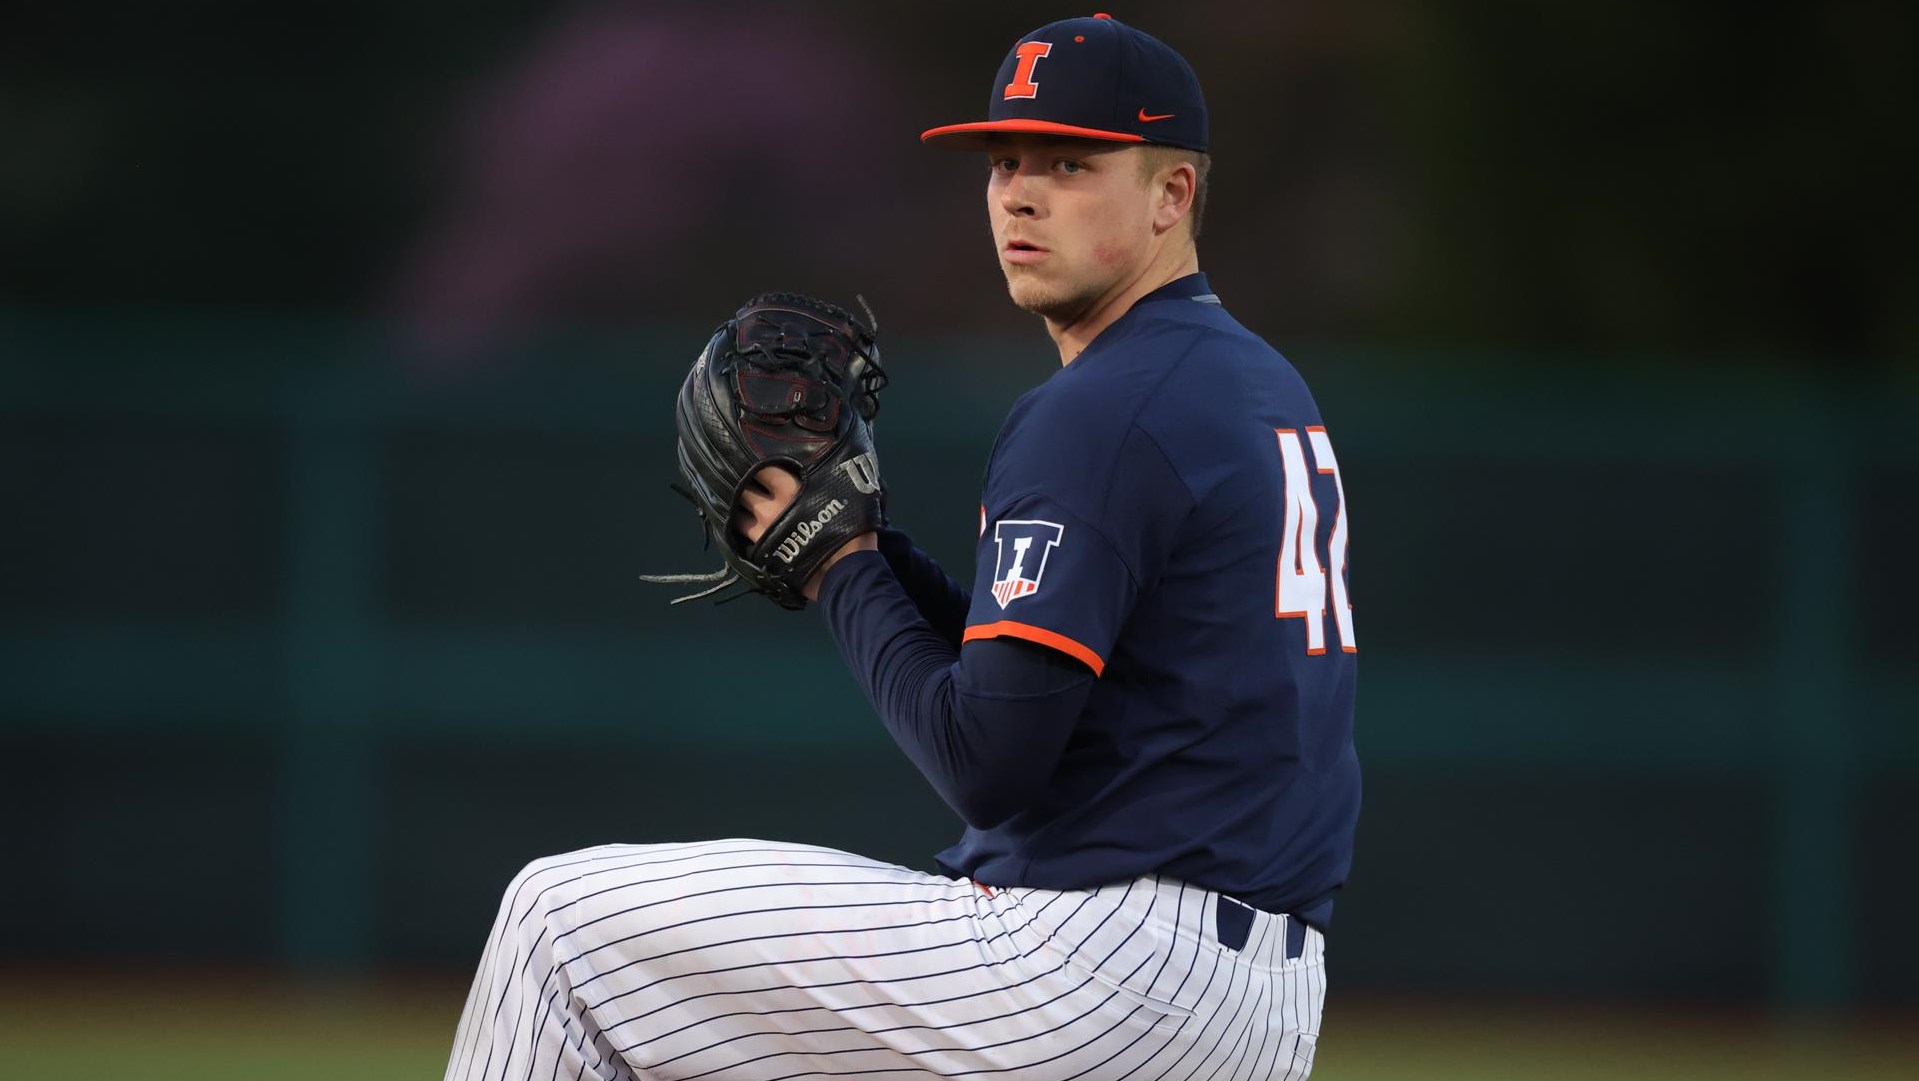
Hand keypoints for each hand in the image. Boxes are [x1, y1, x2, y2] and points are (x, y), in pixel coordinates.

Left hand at [734, 466, 876, 600]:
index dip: (756, 462)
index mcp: (789, 488)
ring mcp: (762, 531)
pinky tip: (745, 527)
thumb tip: (833, 464)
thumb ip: (831, 477)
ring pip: (737, 513)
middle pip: (743, 488)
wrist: (845, 571)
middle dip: (743, 484)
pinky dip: (741, 530)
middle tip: (746, 483)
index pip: (760, 466)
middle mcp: (769, 507)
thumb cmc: (851, 530)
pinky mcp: (760, 552)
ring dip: (739, 509)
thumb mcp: (847, 493)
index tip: (757, 462)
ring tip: (743, 507)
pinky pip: (741, 537)